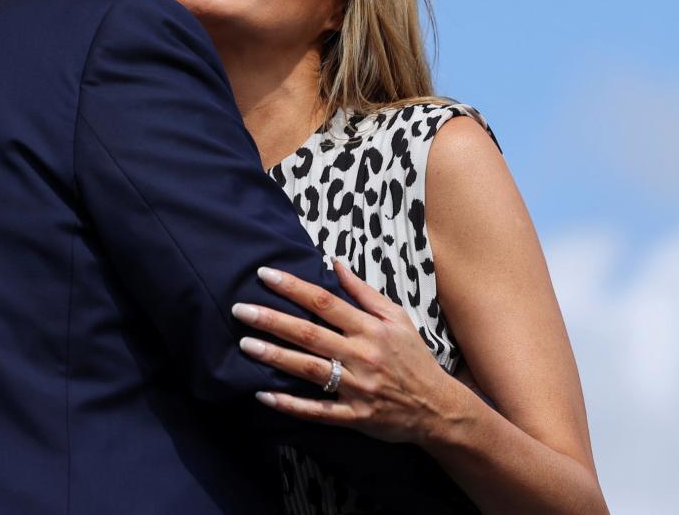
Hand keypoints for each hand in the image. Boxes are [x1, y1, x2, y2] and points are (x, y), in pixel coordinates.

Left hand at [231, 260, 457, 444]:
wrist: (437, 407)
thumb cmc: (413, 357)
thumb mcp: (397, 317)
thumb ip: (364, 292)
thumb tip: (336, 262)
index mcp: (371, 328)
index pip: (325, 302)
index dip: (294, 288)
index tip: (265, 275)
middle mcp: (362, 355)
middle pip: (310, 334)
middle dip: (273, 320)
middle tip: (240, 310)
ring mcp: (357, 387)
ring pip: (310, 370)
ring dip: (275, 357)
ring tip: (245, 345)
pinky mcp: (355, 416)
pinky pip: (318, 411)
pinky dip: (290, 405)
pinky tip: (263, 395)